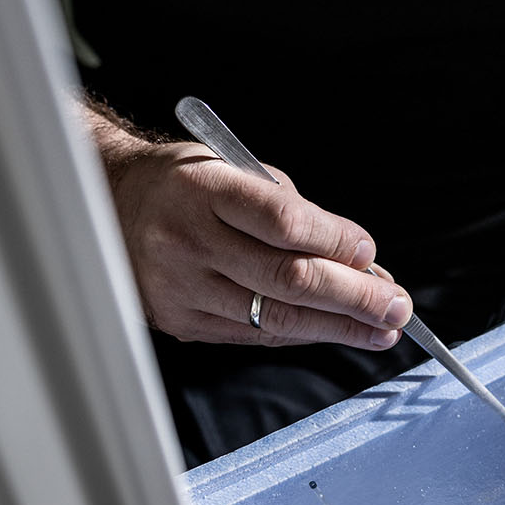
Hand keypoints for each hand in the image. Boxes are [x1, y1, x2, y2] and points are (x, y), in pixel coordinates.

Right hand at [105, 138, 410, 347]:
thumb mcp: (232, 169)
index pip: (281, 220)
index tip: (370, 253)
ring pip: (273, 317)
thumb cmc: (185, 185)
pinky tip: (332, 330)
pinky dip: (300, 334)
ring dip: (338, 326)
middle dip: (352, 296)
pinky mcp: (182, 321)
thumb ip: (291, 210)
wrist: (107, 208)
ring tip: (380, 329)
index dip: (333, 239)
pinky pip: (252, 335)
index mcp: (204, 190)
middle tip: (396, 306)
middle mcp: (188, 241)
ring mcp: (182, 287)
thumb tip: (357, 258)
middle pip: (285, 277)